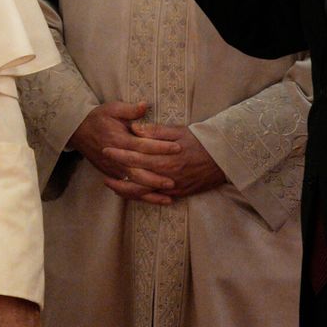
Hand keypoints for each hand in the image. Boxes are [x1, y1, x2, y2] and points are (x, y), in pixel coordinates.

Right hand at [66, 102, 182, 204]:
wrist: (78, 130)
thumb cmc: (98, 118)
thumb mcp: (112, 108)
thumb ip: (130, 110)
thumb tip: (145, 105)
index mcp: (119, 139)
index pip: (142, 145)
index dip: (160, 147)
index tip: (177, 148)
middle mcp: (116, 157)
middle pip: (138, 171)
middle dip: (156, 178)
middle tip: (174, 181)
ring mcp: (113, 168)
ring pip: (132, 184)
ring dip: (150, 191)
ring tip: (168, 197)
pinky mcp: (111, 174)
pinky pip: (127, 189)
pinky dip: (141, 196)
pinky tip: (154, 200)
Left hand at [104, 122, 226, 200]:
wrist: (226, 159)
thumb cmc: (201, 141)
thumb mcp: (179, 131)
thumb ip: (156, 131)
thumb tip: (135, 129)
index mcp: (165, 157)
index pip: (136, 156)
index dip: (119, 153)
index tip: (105, 149)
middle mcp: (167, 175)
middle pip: (136, 176)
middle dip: (117, 172)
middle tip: (101, 169)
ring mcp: (173, 187)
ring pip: (143, 191)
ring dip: (125, 188)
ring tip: (110, 184)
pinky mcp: (178, 193)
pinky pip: (155, 197)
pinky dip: (141, 196)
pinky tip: (130, 193)